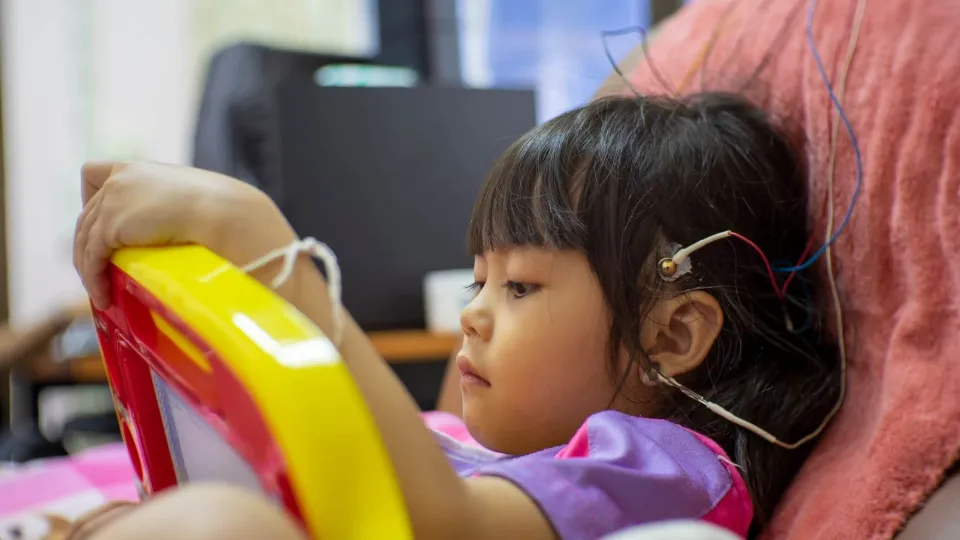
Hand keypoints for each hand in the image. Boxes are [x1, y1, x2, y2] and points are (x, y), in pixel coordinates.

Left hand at [73, 161, 276, 308]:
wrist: (222, 212)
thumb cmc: (218, 208)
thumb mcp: (184, 198)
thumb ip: (165, 206)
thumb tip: (168, 232)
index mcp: (135, 169)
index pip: (94, 175)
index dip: (92, 199)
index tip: (103, 224)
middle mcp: (117, 179)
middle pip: (86, 217)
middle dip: (89, 247)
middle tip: (101, 273)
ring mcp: (112, 201)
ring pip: (84, 240)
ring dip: (89, 270)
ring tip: (101, 294)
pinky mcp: (111, 226)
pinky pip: (91, 258)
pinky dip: (94, 279)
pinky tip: (104, 296)